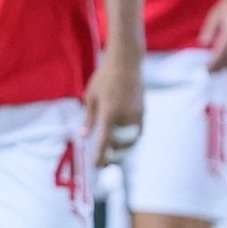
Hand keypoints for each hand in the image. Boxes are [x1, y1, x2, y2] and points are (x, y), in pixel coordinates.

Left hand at [84, 52, 144, 166]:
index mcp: (109, 112)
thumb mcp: (91, 97)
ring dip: (124, 148)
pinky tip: (124, 139)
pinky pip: (138, 131)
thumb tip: (83, 136)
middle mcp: (125, 116)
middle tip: (106, 162)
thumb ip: (89, 119)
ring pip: (132, 139)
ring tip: (115, 152)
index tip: (97, 166)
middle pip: (121, 144)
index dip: (101, 156)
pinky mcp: (143, 110)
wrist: (126, 61)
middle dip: (114, 156)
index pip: (105, 142)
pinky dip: (131, 138)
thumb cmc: (105, 77)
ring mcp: (136, 113)